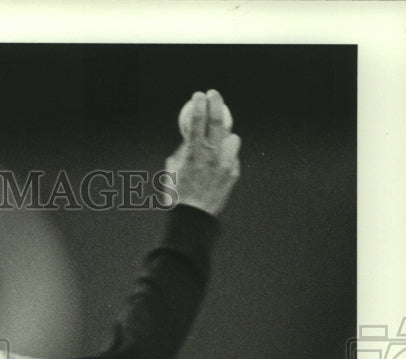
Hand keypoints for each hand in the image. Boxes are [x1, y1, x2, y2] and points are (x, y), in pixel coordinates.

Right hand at [166, 89, 240, 217]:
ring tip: (219, 142)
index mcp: (194, 154)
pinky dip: (227, 156)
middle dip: (216, 102)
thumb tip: (188, 135)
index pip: (198, 121)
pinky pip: (233, 156)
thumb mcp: (172, 169)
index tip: (198, 95)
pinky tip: (219, 164)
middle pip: (218, 121)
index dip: (199, 104)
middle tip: (214, 94)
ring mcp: (225, 164)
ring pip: (232, 138)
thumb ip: (182, 150)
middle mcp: (211, 156)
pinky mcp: (233, 172)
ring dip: (226, 137)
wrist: (193, 218)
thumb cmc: (177, 194)